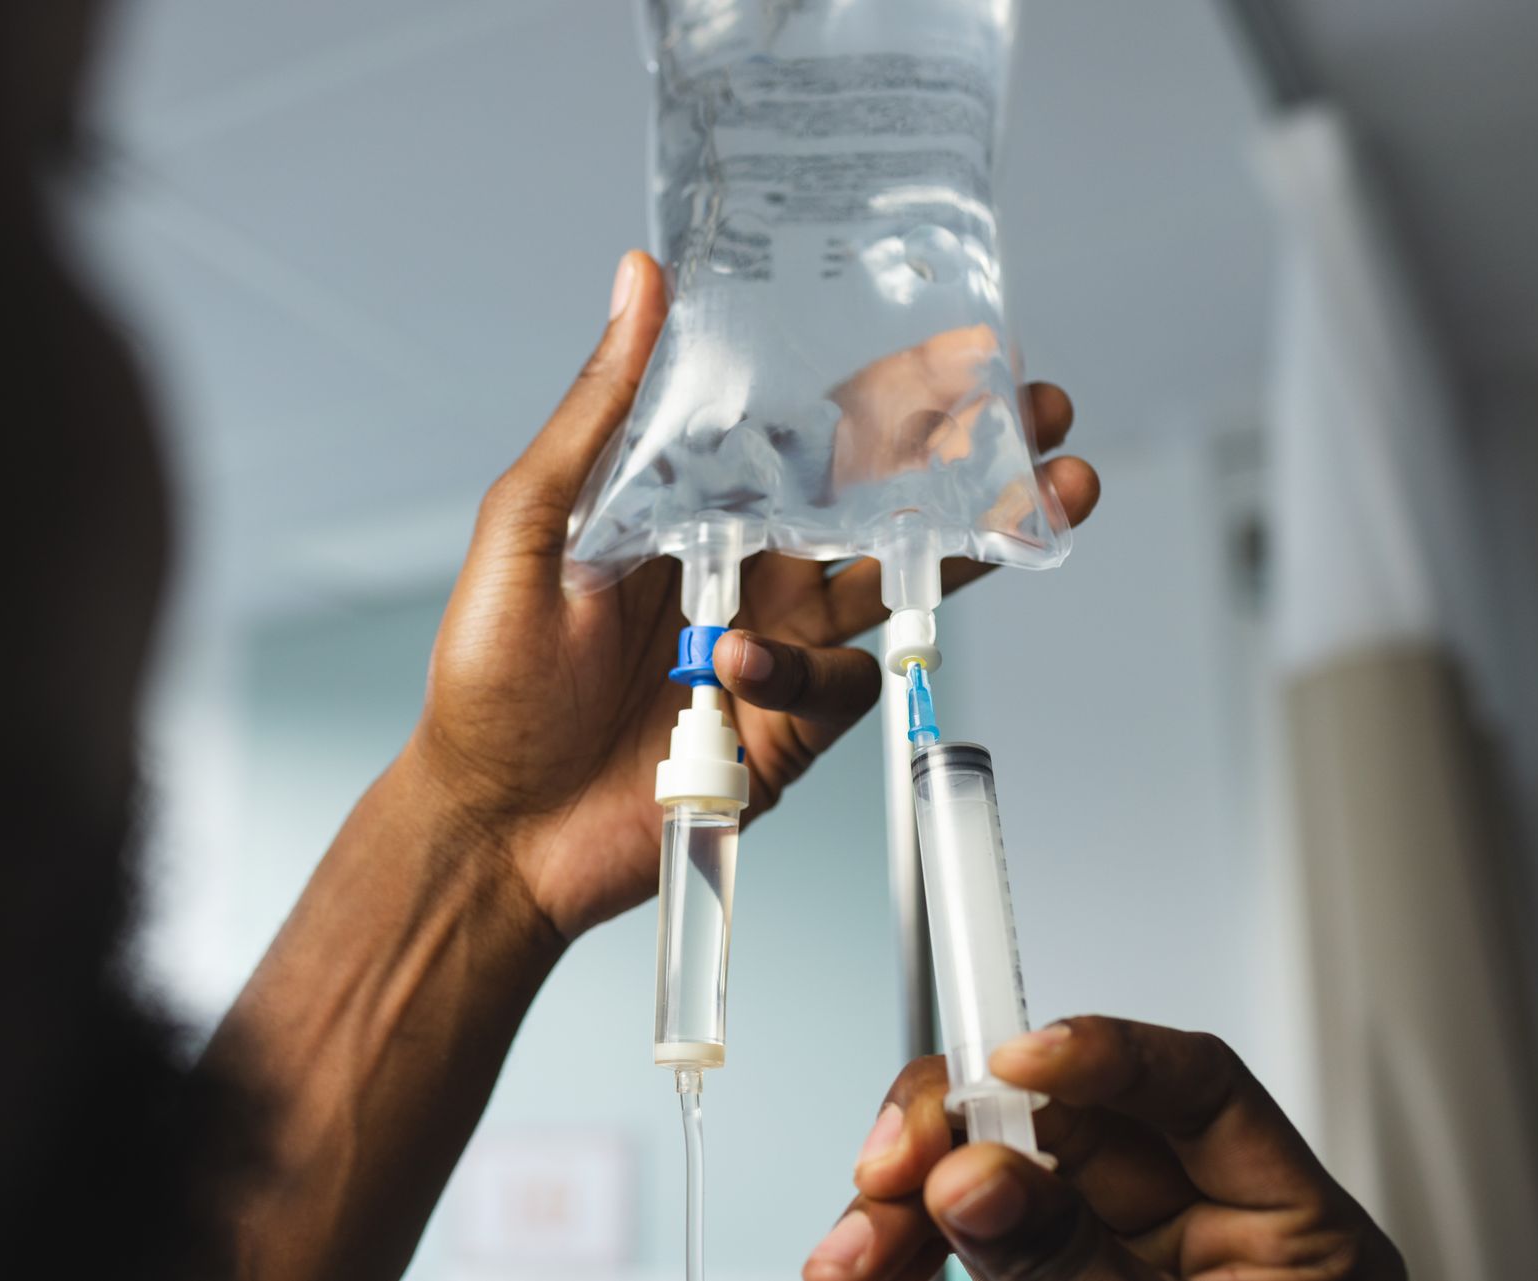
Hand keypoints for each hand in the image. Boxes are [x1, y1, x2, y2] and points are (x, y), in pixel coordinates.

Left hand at [407, 251, 1100, 938]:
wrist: (496, 827)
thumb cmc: (492, 678)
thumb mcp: (529, 523)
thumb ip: (600, 413)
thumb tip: (639, 282)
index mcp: (696, 508)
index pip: (809, 431)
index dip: (886, 391)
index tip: (961, 346)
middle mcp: (750, 569)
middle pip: (880, 500)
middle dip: (969, 455)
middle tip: (1040, 410)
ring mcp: (779, 648)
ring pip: (900, 585)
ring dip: (973, 542)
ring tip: (1045, 499)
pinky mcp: (791, 729)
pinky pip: (841, 687)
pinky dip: (801, 672)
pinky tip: (739, 665)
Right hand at [808, 1017, 1405, 1279]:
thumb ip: (1078, 1270)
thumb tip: (977, 1178)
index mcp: (1281, 1241)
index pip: (1195, 1090)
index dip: (1100, 1053)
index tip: (1011, 1064)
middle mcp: (1185, 1246)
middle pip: (1056, 1131)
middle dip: (954, 1137)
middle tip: (892, 1172)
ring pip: (981, 1198)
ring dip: (897, 1214)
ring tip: (850, 1258)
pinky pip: (954, 1271)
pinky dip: (894, 1267)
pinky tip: (850, 1270)